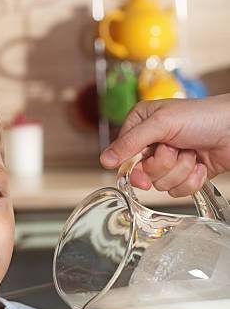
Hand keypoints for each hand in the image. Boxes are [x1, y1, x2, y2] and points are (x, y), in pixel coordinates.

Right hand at [100, 94, 229, 196]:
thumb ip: (130, 142)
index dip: (134, 166)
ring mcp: (169, 161)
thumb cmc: (204, 116)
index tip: (145, 165)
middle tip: (175, 151)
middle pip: (142, 174)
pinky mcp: (184, 175)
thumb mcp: (162, 123)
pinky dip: (191, 180)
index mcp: (141, 125)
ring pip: (160, 184)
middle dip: (163, 166)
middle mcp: (153, 144)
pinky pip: (176, 191)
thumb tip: (104, 160)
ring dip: (180, 171)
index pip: (123, 156)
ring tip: (192, 153)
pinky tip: (200, 164)